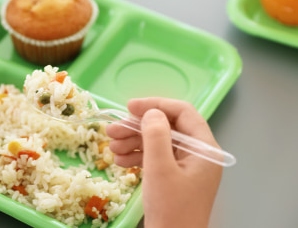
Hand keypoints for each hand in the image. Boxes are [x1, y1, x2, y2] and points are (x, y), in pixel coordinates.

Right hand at [105, 98, 222, 227]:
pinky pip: (155, 158)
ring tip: (111, 148)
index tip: (129, 107)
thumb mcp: (160, 168)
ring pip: (157, 142)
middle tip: (112, 130)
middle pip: (166, 127)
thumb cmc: (171, 209)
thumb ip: (156, 135)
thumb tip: (152, 112)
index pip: (182, 112)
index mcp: (204, 149)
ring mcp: (186, 168)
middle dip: (137, 127)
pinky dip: (136, 157)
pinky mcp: (174, 179)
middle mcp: (198, 155)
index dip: (155, 105)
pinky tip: (120, 162)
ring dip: (132, 141)